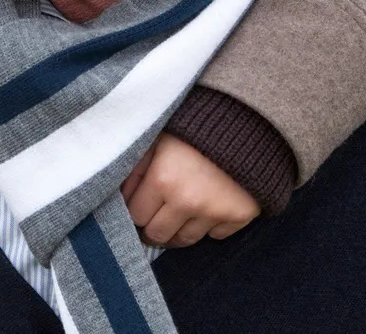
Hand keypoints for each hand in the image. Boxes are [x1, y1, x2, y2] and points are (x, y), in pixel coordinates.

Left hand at [121, 133, 260, 247]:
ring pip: (186, 240)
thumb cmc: (193, 130)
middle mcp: (187, 201)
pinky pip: (216, 236)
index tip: (139, 206)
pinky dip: (209, 226)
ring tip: (174, 219)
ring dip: (177, 232)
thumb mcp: (157, 140)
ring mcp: (214, 212)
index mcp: (162, 179)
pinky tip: (205, 210)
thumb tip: (120, 197)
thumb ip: (135, 168)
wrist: (245, 124)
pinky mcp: (239, 216)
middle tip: (153, 219)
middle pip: (159, 235)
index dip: (135, 211)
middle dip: (152, 228)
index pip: (136, 216)